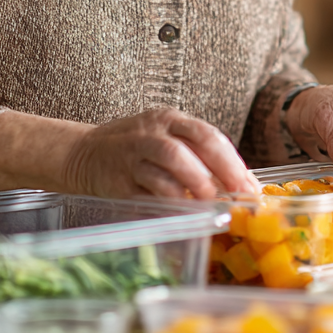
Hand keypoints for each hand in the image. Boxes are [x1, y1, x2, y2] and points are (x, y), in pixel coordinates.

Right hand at [0, 107, 259, 199]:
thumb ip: (198, 158)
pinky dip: (167, 203)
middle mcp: (151, 132)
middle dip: (219, 173)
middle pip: (190, 147)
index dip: (232, 163)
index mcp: (169, 119)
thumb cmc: (136, 151)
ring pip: (168, 163)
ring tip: (209, 203)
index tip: (250, 188)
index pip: (207, 135)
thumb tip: (243, 188)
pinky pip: (146, 191)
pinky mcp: (116, 180)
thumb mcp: (165, 140)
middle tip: (236, 198)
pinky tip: (182, 213)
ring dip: (193, 185)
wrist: (82, 154)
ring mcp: (132, 154)